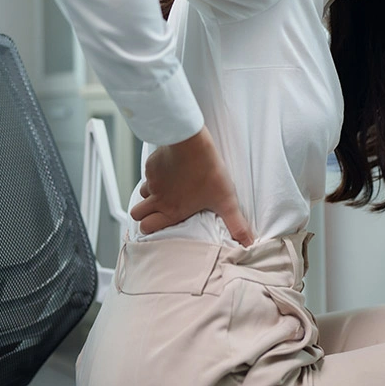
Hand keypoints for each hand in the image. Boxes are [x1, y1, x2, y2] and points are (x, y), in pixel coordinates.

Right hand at [130, 126, 253, 244]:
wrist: (192, 143)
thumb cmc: (208, 171)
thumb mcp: (226, 200)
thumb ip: (236, 223)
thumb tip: (248, 242)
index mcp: (172, 210)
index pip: (148, 228)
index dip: (151, 228)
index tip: (159, 225)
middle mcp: (158, 198)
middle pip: (137, 214)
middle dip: (144, 214)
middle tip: (159, 210)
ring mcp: (152, 181)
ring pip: (143, 193)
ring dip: (152, 193)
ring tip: (169, 189)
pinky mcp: (151, 165)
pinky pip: (148, 174)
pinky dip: (156, 174)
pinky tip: (171, 169)